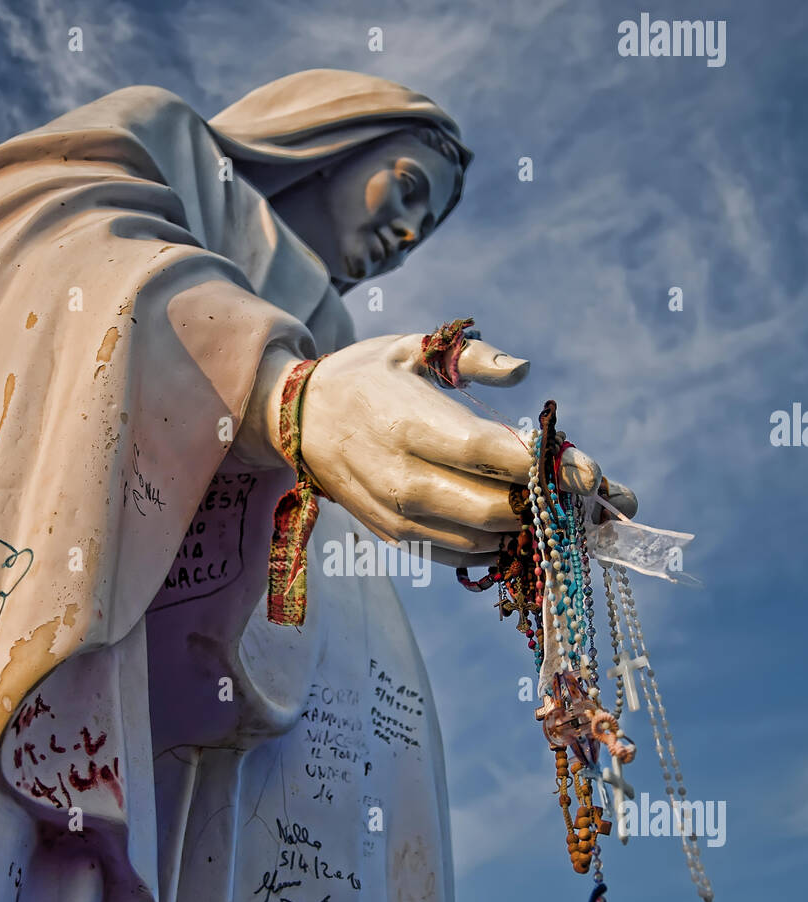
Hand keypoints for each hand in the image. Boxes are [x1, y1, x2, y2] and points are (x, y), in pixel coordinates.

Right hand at [236, 333, 635, 566]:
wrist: (300, 421)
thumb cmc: (368, 375)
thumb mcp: (413, 345)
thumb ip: (472, 357)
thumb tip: (524, 373)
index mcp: (408, 423)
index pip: (489, 454)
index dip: (546, 468)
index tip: (594, 473)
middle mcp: (401, 478)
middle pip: (493, 508)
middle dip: (553, 508)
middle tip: (600, 500)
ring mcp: (397, 516)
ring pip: (481, 540)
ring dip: (533, 532)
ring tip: (576, 518)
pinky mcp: (397, 539)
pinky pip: (461, 555)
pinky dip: (502, 547)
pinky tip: (529, 527)